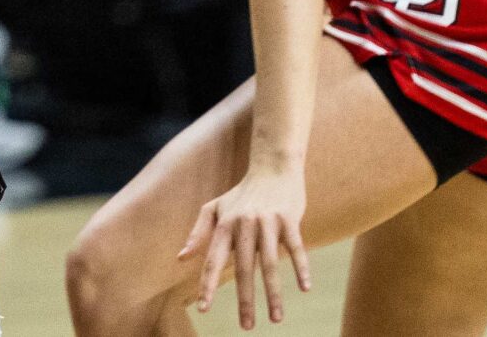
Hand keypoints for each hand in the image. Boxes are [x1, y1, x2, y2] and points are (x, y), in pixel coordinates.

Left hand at [183, 162, 311, 328]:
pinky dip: (301, 268)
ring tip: (276, 319)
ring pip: (271, 263)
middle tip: (246, 327)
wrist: (272, 166)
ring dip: (274, 294)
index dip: (208, 284)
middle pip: (244, 268)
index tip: (204, 308)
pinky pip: (296, 248)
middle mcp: (244, 224)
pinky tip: (305, 289)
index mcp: (224, 225)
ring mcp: (268, 222)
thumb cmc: (242, 193)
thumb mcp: (214, 207)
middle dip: (245, 299)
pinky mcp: (289, 219)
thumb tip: (181, 258)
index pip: (214, 259)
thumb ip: (198, 232)